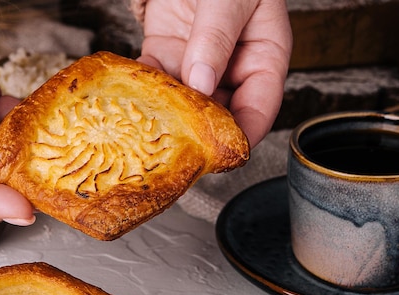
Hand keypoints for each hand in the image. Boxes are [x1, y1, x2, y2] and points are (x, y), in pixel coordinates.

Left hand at [137, 0, 291, 148]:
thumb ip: (217, 37)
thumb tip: (202, 83)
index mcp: (264, 58)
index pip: (260, 108)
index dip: (243, 135)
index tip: (224, 153)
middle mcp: (232, 69)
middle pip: (220, 115)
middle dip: (200, 134)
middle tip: (181, 147)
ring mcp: (198, 66)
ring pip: (186, 105)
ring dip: (168, 119)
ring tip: (153, 131)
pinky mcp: (167, 58)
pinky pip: (157, 83)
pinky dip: (145, 94)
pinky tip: (134, 102)